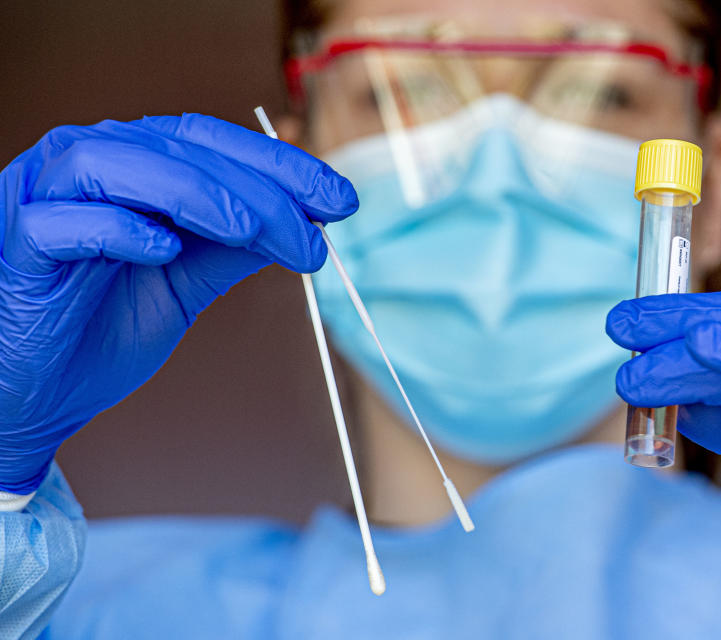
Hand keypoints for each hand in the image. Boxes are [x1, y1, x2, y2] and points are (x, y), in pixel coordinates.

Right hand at [0, 114, 357, 493]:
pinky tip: (164, 250)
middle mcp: (88, 167)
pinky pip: (55, 223)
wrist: (35, 396)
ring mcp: (43, 201)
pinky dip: (113, 228)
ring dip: (192, 191)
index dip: (280, 166)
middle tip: (312, 233)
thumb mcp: (185, 284)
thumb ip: (231, 249)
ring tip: (251, 231)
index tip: (340, 201)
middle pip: (177, 148)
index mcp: (132, 169)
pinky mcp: (15, 248)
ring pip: (113, 163)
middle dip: (256, 187)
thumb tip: (304, 226)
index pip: (212, 144)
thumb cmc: (100, 331)